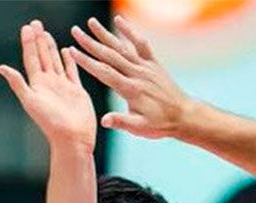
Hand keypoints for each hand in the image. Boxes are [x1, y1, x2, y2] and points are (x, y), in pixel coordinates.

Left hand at [0, 21, 95, 152]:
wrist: (72, 138)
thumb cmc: (51, 122)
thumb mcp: (31, 101)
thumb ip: (18, 83)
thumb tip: (1, 67)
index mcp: (37, 84)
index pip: (31, 58)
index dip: (29, 42)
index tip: (27, 27)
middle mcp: (48, 83)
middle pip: (42, 56)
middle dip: (38, 39)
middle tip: (36, 23)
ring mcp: (62, 86)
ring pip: (55, 61)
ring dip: (51, 47)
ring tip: (46, 33)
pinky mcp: (76, 90)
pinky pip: (71, 71)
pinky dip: (69, 60)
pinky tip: (66, 51)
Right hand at [70, 16, 192, 138]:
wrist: (184, 115)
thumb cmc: (160, 124)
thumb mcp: (139, 128)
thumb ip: (121, 122)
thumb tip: (104, 120)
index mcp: (130, 89)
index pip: (104, 72)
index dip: (86, 61)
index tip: (71, 51)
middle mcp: (137, 74)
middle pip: (109, 55)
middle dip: (90, 43)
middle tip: (75, 31)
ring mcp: (145, 66)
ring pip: (122, 47)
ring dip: (105, 34)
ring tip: (91, 22)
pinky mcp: (153, 64)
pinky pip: (140, 44)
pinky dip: (130, 31)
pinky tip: (119, 20)